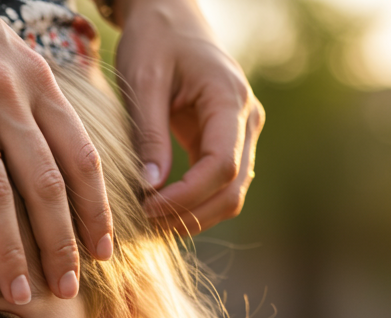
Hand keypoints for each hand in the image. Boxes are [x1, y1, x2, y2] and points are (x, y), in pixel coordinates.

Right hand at [0, 0, 113, 303]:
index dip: (95, 211)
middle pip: (45, 185)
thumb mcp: (8, 51)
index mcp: (35, 83)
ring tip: (14, 293)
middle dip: (60, 244)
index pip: (80, 158)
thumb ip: (32, 97)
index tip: (103, 253)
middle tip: (66, 290)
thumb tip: (56, 146)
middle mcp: (5, 97)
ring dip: (8, 251)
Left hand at [113, 0, 263, 233]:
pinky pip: (217, 184)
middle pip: (233, 189)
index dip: (187, 196)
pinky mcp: (225, 142)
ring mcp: (241, 133)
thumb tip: (152, 187)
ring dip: (194, 215)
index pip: (222, 166)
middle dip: (191, 214)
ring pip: (230, 194)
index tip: (147, 208)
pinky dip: (193, 203)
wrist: (171, 18)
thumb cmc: (155, 40)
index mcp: (230, 100)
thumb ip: (149, 133)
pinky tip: (159, 209)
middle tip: (145, 224)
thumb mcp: (144, 80)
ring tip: (150, 223)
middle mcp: (246, 120)